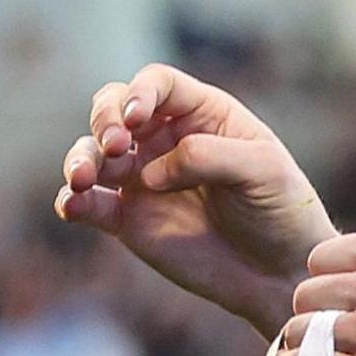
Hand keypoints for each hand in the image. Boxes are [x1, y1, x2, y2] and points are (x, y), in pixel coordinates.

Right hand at [56, 65, 338, 336]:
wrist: (280, 271)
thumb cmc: (282, 209)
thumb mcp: (263, 171)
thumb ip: (207, 156)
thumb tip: (150, 172)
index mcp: (202, 115)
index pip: (157, 84)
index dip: (139, 92)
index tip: (134, 118)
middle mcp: (164, 140)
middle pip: (112, 109)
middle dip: (103, 120)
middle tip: (115, 146)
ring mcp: (141, 177)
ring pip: (91, 154)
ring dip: (80, 160)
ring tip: (84, 179)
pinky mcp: (127, 218)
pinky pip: (87, 203)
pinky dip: (73, 202)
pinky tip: (74, 207)